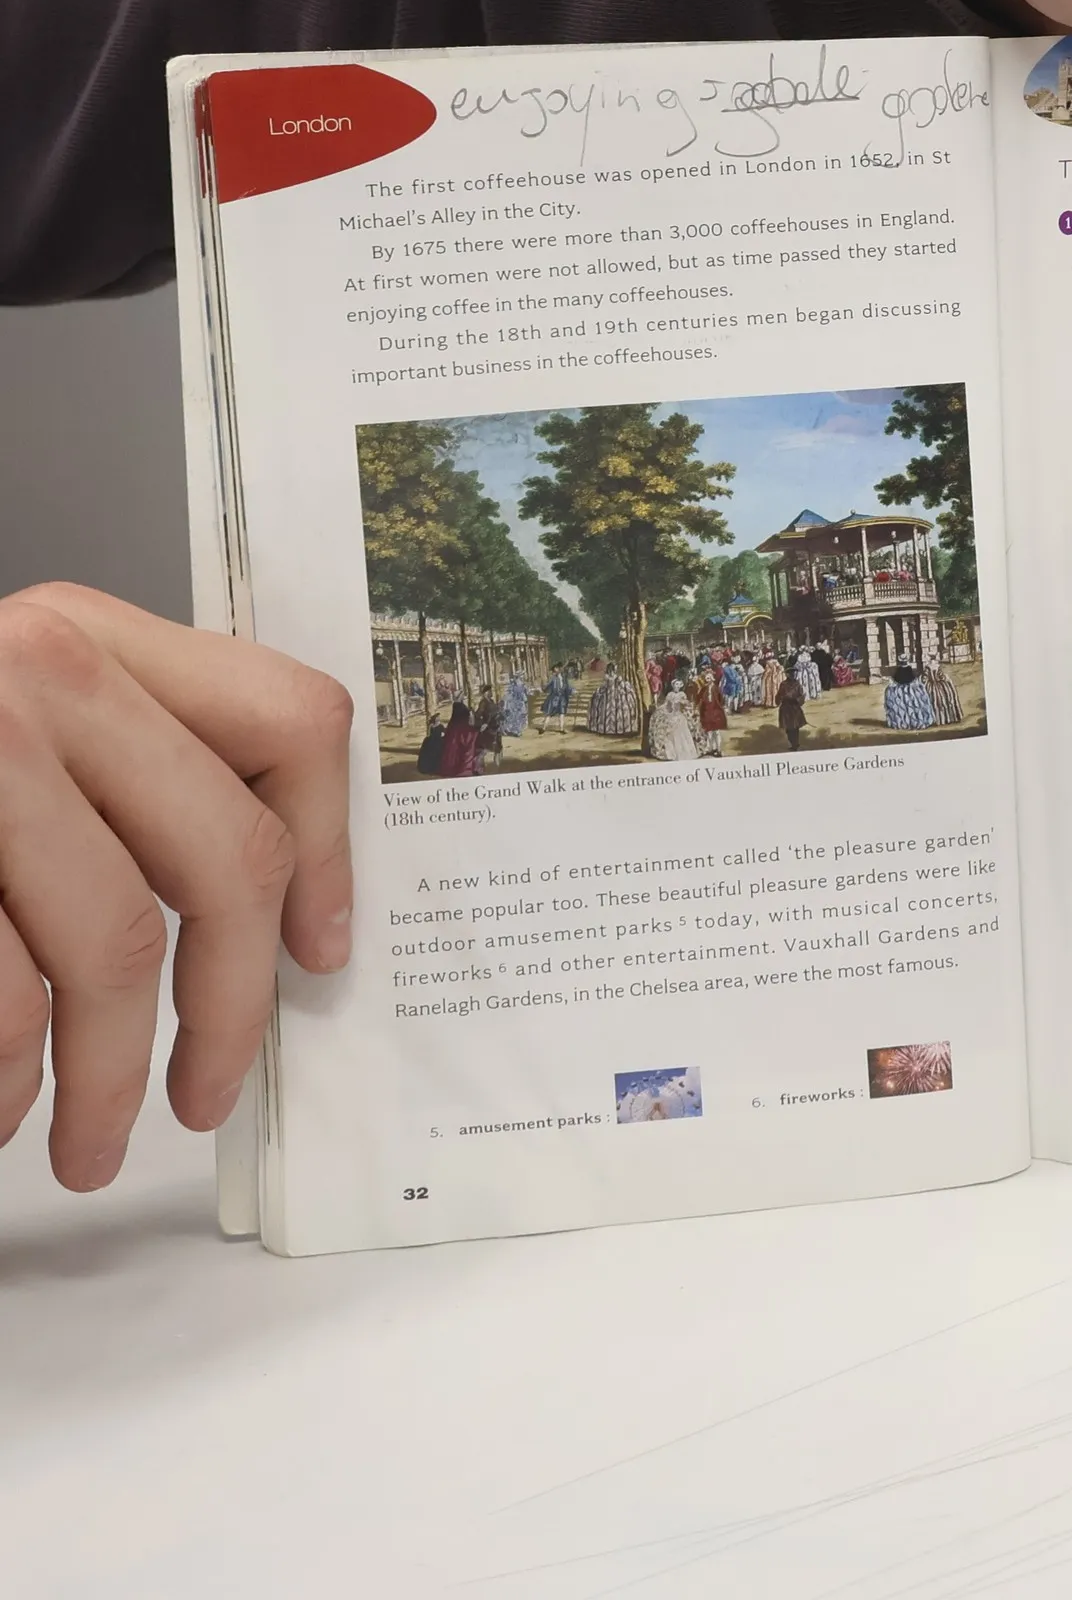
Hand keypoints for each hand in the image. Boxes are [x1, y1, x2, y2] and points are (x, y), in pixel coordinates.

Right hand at [0, 584, 351, 1188]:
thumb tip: (282, 912)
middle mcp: (41, 672)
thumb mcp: (24, 716)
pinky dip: (6, 1079)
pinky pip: (0, 995)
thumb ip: (135, 772)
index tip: (320, 949)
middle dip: (230, 1006)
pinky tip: (0, 1110)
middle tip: (207, 1092)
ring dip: (108, 1077)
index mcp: (96, 637)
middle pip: (226, 857)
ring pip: (112, 947)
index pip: (291, 720)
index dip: (332, 847)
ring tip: (91, 1139)